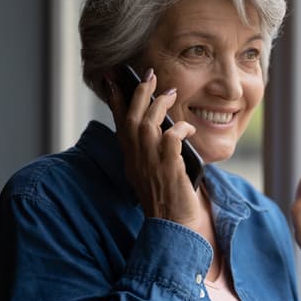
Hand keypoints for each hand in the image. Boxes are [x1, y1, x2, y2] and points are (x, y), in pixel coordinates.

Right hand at [107, 68, 201, 231]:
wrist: (172, 225)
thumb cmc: (166, 199)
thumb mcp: (150, 172)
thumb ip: (150, 152)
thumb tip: (162, 130)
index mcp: (130, 158)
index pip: (119, 123)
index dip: (116, 101)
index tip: (113, 81)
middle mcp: (136, 157)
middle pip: (131, 117)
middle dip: (139, 93)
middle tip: (149, 75)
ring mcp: (151, 161)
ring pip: (148, 123)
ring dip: (159, 105)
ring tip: (170, 92)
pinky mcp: (168, 166)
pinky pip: (172, 138)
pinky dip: (180, 128)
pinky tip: (187, 128)